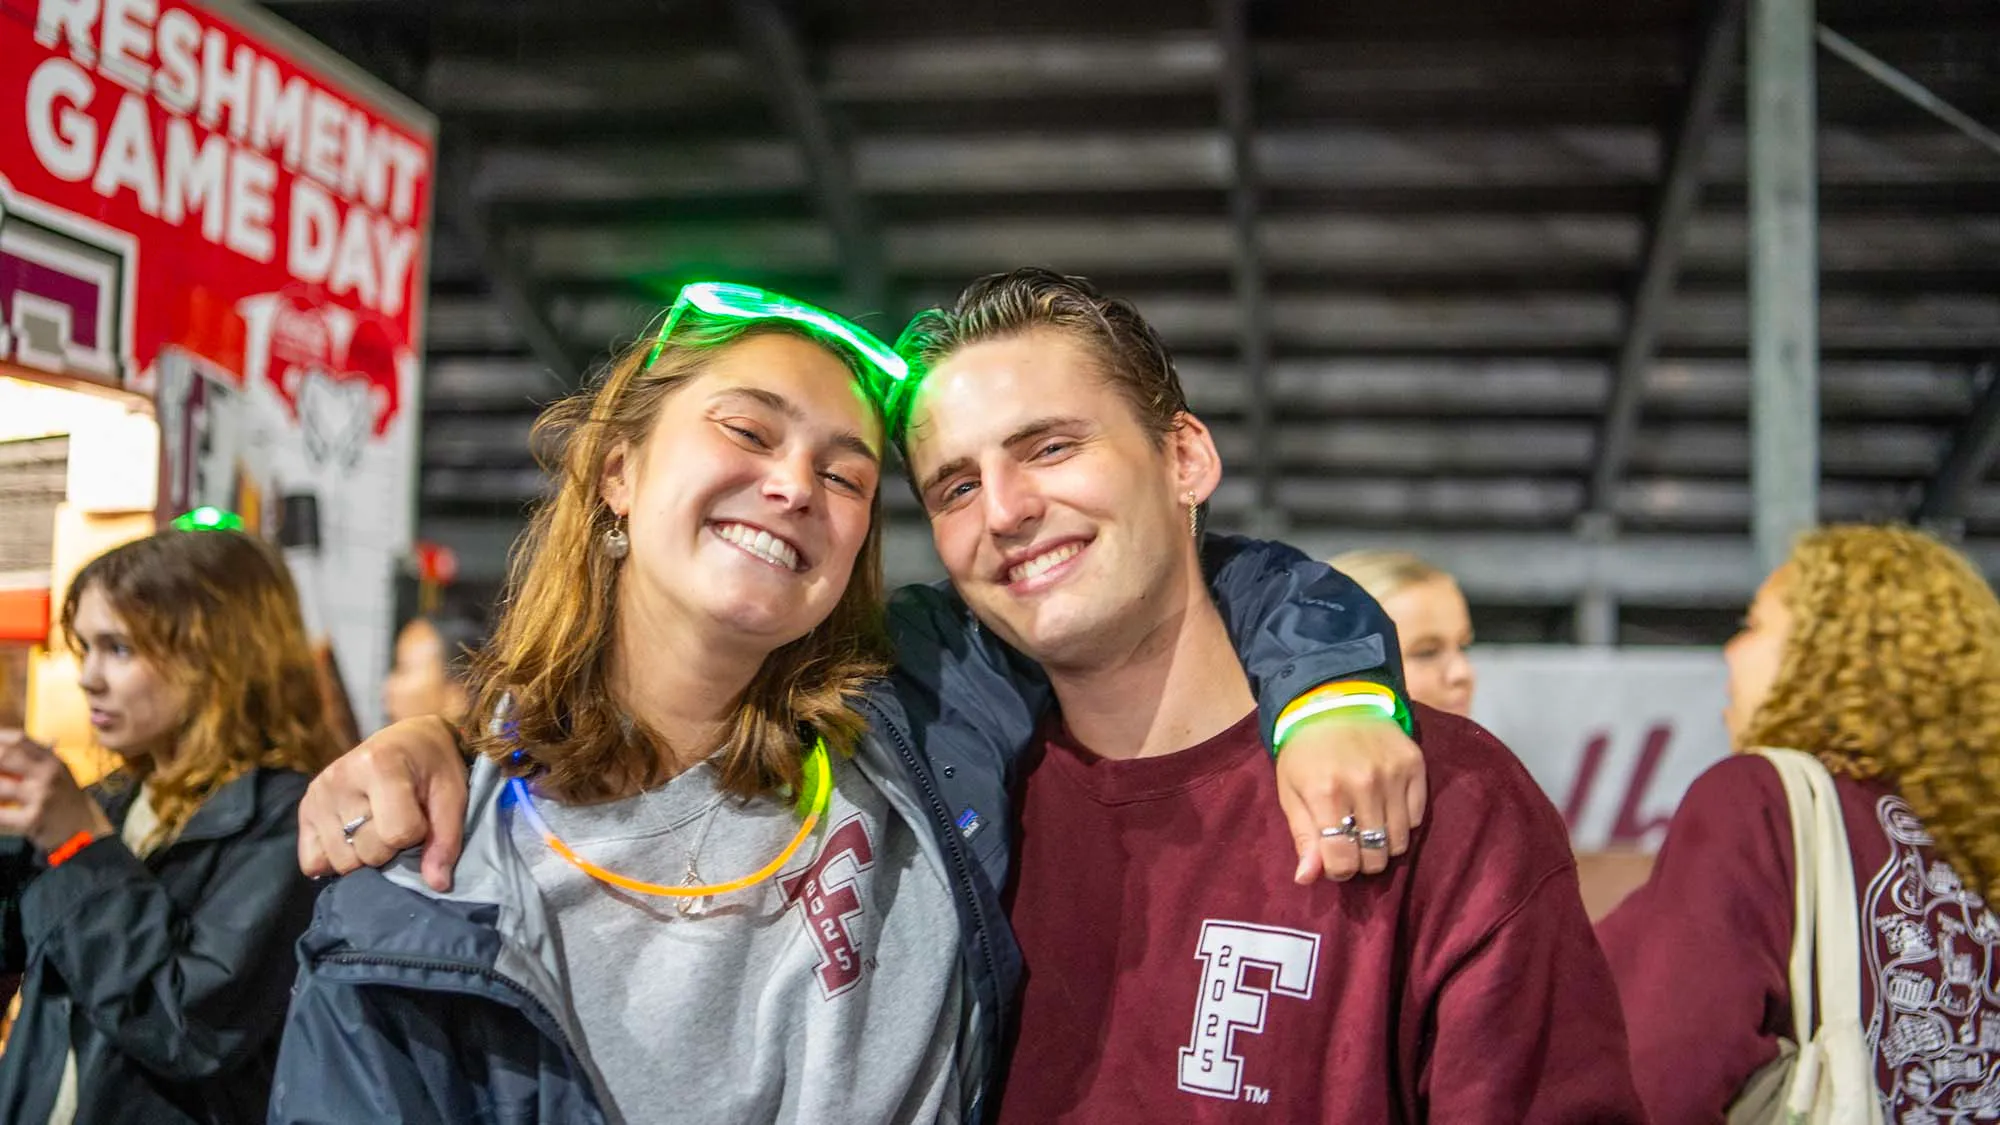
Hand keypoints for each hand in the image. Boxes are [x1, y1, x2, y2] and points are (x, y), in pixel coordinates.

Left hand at [0, 730, 114, 851]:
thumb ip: (31, 758)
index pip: (18, 739)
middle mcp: (47, 773)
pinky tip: (0, 810)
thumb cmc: (63, 799)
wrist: (82, 829)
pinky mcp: (32, 819)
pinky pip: (0, 814)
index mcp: (51, 759)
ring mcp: (40, 795)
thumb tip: (0, 746)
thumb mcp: (56, 772)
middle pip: (5, 755)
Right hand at [298, 715, 468, 891]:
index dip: (418, 834)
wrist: (408, 738)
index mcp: (379, 765)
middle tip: (400, 819)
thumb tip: (437, 885)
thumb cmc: (434, 766)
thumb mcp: (451, 794)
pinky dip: (335, 859)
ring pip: (342, 862)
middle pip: (368, 851)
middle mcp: (340, 778)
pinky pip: (312, 862)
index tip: (422, 815)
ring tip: (378, 824)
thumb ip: (446, 839)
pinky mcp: (305, 807)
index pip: (397, 833)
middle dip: (392, 846)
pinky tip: (353, 838)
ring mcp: (318, 793)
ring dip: (365, 853)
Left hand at [1274, 714, 1426, 884]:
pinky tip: (1384, 808)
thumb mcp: (1291, 792)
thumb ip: (1303, 836)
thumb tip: (1307, 878)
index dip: (1339, 871)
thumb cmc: (1305, 752)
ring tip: (1367, 828)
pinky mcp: (1414, 764)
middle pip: (1374, 855)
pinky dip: (1401, 822)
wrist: (1335, 699)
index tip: (1334, 862)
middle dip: (1361, 860)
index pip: (1343, 859)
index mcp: (1325, 793)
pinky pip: (1415, 817)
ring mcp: (1392, 773)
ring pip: (1399, 841)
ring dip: (1383, 845)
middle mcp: (1362, 783)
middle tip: (1351, 845)